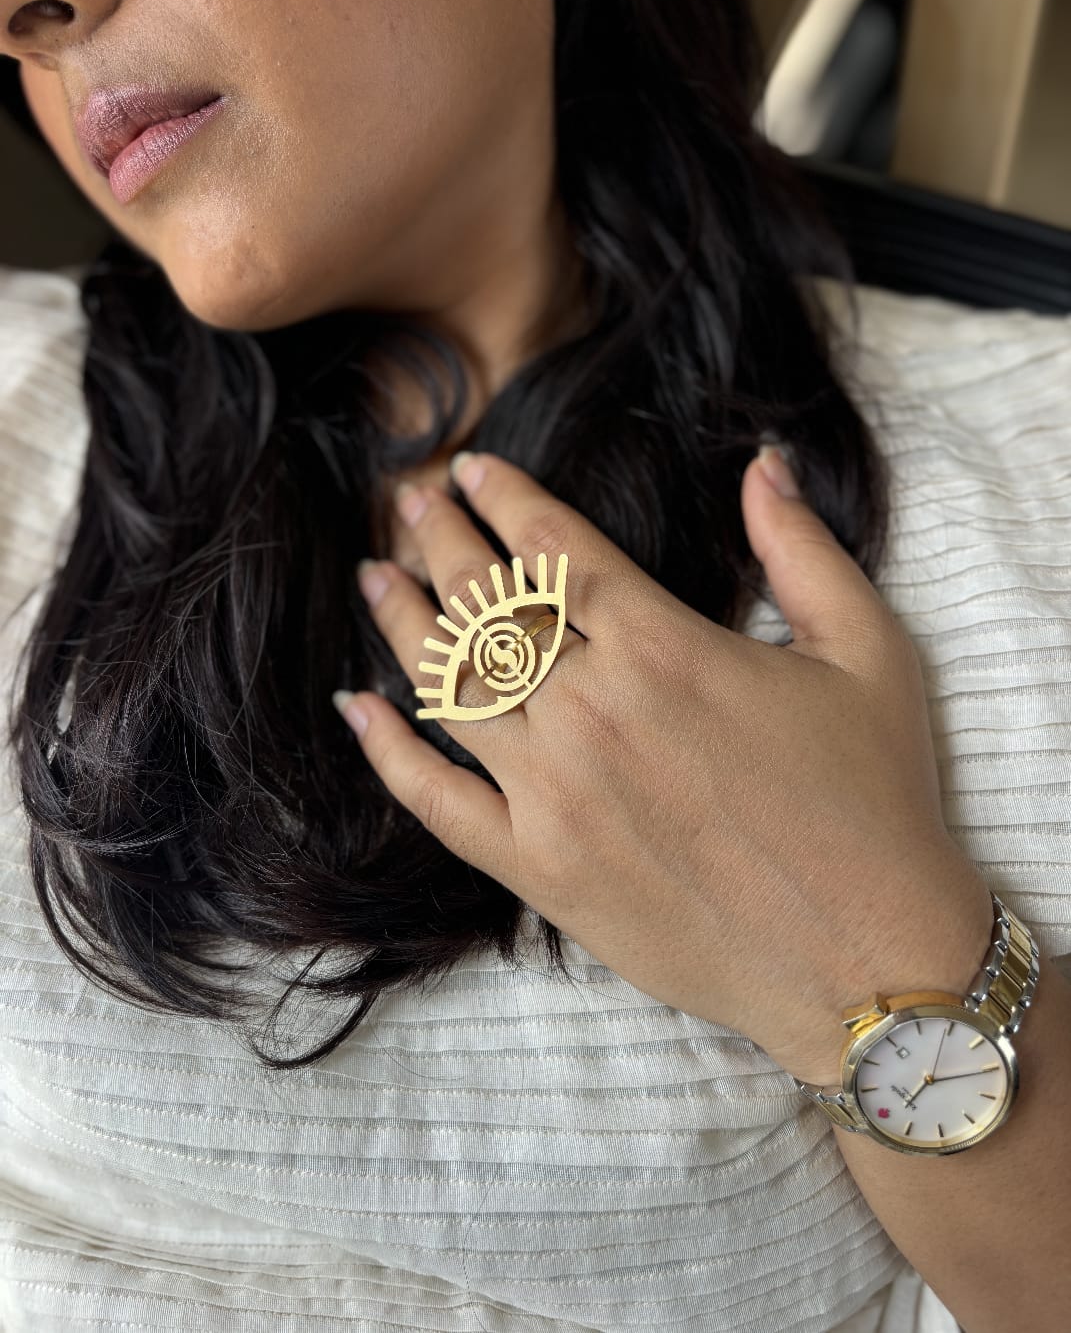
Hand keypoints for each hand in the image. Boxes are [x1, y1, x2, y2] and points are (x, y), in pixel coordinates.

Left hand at [335, 448, 994, 1086]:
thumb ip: (804, 549)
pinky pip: (438, 803)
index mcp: (666, 649)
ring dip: (403, 624)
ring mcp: (556, 795)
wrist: (868, 959)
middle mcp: (594, 711)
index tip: (469, 469)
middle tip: (409, 501)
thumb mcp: (870, 654)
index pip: (554, 550)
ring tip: (374, 578)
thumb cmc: (876, 803)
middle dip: (440, 540)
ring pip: (451, 687)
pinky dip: (390, 756)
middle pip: (487, 605)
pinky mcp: (541, 870)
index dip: (504, 499)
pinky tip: (358, 711)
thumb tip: (766, 465)